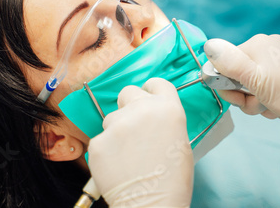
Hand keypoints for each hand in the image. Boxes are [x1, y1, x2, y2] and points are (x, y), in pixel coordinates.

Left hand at [88, 78, 193, 207]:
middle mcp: (141, 109)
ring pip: (111, 117)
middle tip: (133, 126)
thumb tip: (152, 114)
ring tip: (128, 155)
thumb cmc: (172, 180)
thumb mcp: (180, 140)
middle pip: (128, 92)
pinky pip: (100, 139)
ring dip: (117, 130)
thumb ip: (165, 119)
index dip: (151, 90)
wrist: (152, 204)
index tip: (147, 96)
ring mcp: (116, 124)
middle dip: (129, 105)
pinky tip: (117, 165)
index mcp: (167, 108)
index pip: (156, 83)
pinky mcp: (98, 141)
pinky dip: (106, 150)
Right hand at [204, 35, 279, 134]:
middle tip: (259, 104)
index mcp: (255, 45)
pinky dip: (269, 97)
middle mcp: (266, 46)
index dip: (228, 86)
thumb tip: (207, 45)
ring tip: (272, 107)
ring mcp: (278, 57)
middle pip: (238, 75)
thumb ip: (230, 64)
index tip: (241, 99)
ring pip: (252, 83)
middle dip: (245, 96)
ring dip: (258, 100)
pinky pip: (267, 84)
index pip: (223, 64)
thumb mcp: (257, 81)